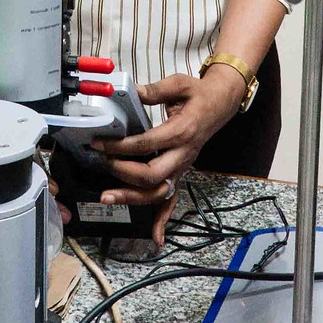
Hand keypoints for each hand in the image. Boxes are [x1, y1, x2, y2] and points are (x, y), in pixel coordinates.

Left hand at [89, 69, 244, 241]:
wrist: (221, 103)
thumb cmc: (199, 94)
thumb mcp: (179, 84)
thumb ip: (155, 91)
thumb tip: (131, 92)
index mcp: (181, 131)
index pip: (147, 144)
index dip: (120, 146)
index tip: (100, 143)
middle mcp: (183, 154)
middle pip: (152, 175)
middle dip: (123, 173)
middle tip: (103, 164)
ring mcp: (183, 166)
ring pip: (159, 192)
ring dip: (133, 198)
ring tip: (108, 197)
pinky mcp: (182, 172)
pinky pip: (174, 200)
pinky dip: (164, 220)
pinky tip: (155, 237)